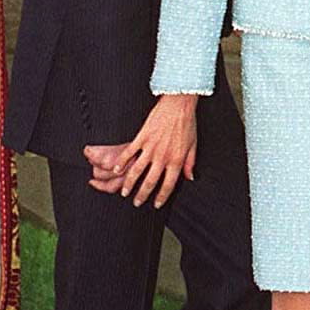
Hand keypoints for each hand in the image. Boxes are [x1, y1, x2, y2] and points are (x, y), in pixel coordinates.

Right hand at [91, 95, 197, 209]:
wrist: (179, 105)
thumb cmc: (187, 123)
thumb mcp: (193, 145)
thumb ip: (190, 163)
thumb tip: (190, 178)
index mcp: (176, 160)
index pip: (168, 185)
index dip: (161, 197)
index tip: (156, 204)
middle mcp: (162, 157)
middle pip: (150, 181)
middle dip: (142, 195)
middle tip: (136, 202)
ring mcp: (151, 147)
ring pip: (137, 170)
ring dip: (129, 183)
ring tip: (124, 192)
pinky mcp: (142, 137)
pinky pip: (129, 153)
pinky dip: (121, 162)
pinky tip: (116, 170)